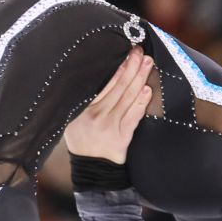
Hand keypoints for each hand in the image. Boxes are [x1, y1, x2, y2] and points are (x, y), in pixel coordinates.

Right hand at [63, 50, 152, 164]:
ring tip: (148, 63)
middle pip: (118, 87)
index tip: (126, 52)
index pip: (103, 84)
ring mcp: (110, 127)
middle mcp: (96, 116)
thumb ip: (85, 101)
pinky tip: (147, 89)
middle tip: (140, 52)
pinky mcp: (122, 138)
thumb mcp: (73, 119)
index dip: (117, 67)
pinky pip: (133, 117)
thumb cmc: (83, 139)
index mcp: (83, 109)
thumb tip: (100, 75)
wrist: (91, 169)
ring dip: (139, 78)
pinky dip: (141, 102)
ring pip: (127, 98)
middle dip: (131, 67)